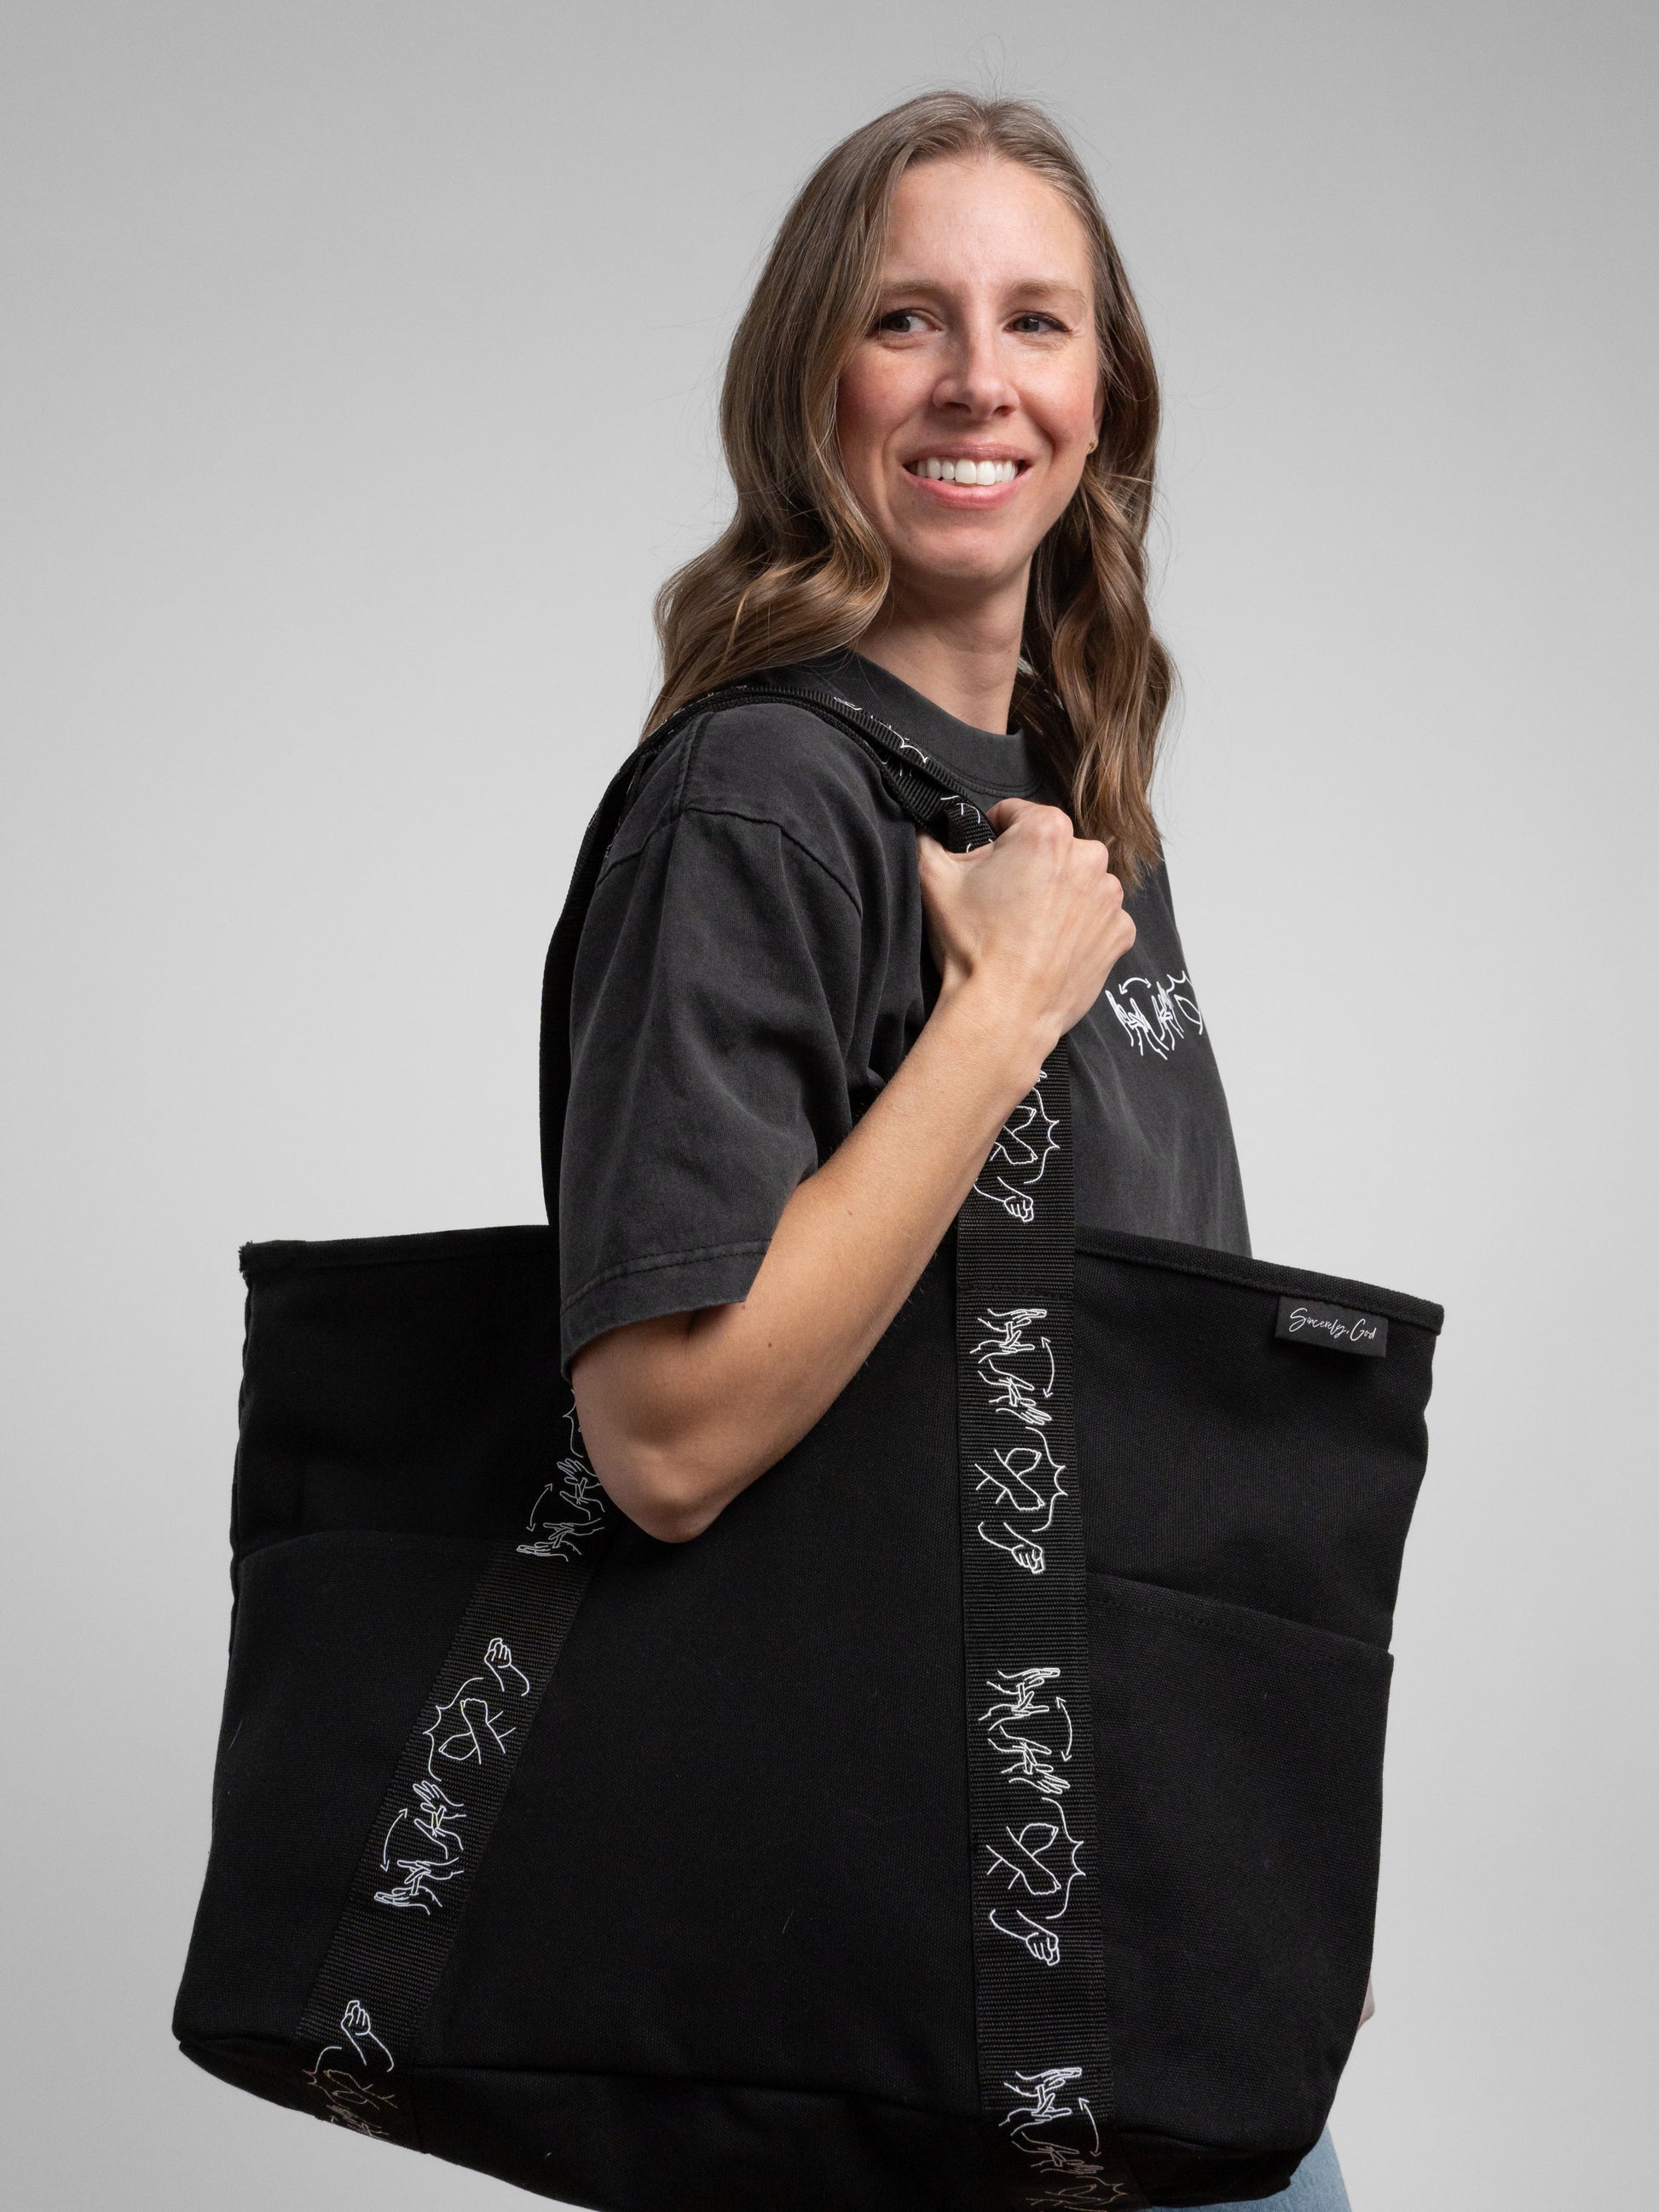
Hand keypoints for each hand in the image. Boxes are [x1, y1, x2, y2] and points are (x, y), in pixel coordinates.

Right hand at [915, 797, 1134, 1071]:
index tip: (986, 865)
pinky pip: (1098, 917)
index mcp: (1047, 831)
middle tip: (1004, 902)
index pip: (1016, 814)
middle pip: (1052, 847)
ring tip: (1028, 928)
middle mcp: (1089, 856)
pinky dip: (1079, 927)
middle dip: (1030, 866)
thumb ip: (931, 837)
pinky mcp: (1121, 932)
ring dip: (1058, 895)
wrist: (1004, 1012)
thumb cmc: (973, 946)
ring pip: (1078, 881)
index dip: (994, 836)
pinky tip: (1052, 946)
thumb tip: (932, 826)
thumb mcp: (933, 878)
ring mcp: (1110, 897)